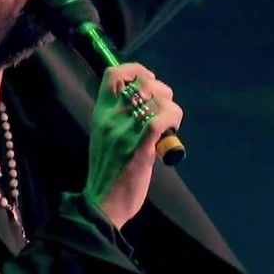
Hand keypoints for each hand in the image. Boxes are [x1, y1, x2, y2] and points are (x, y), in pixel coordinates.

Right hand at [83, 63, 182, 228]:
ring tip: (170, 122)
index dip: (135, 69)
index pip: (114, 74)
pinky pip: (161, 120)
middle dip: (161, 89)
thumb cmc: (107, 171)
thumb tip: (144, 102)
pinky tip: (173, 128)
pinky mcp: (140, 149)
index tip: (147, 79)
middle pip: (142, 83)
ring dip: (171, 107)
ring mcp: (125, 133)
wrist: (103, 204)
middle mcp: (111, 119)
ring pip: (157, 100)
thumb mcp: (104, 137)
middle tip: (164, 106)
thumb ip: (118, 118)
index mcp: (100, 114)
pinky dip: (173, 118)